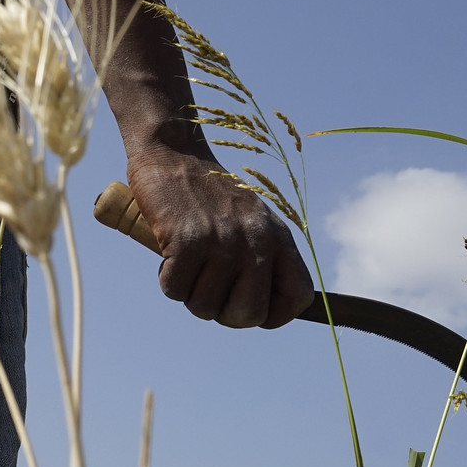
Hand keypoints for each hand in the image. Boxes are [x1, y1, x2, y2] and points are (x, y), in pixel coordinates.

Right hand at [127, 148, 314, 328]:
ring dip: (189, 293)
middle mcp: (256, 240)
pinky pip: (175, 290)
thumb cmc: (209, 194)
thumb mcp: (252, 221)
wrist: (174, 151)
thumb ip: (264, 259)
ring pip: (205, 307)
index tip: (250, 308)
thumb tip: (263, 312)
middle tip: (208, 291)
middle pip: (249, 315)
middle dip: (223, 313)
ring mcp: (222, 240)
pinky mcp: (186, 240)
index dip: (274, 315)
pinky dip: (166, 278)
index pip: (299, 297)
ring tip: (187, 262)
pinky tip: (169, 253)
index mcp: (279, 237)